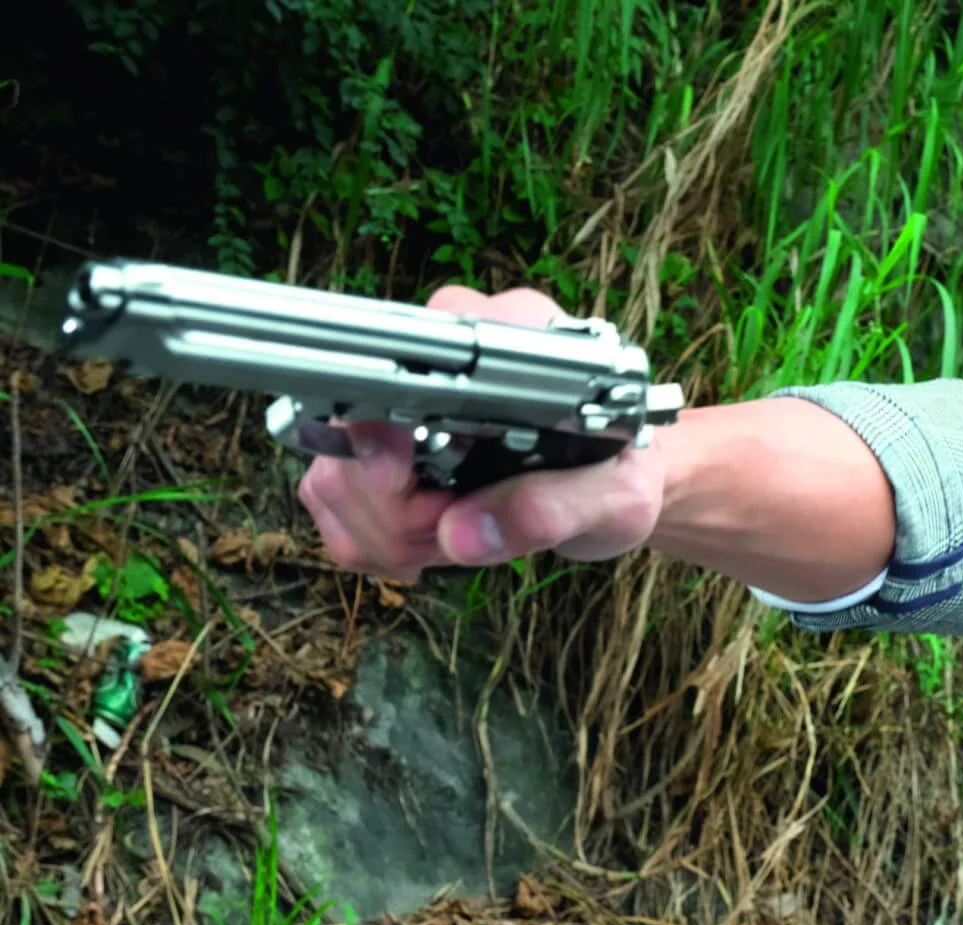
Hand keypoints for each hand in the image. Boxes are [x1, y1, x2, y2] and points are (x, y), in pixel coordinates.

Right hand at [295, 284, 671, 581]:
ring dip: (385, 532)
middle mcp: (437, 346)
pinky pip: (332, 497)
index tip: (408, 489)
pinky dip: (372, 538)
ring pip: (333, 474)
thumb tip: (462, 534)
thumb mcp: (616, 498)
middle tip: (460, 536)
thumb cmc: (620, 472)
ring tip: (456, 538)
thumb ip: (552, 509)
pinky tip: (427, 544)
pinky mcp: (378, 437)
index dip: (382, 435)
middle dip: (398, 512)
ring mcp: (395, 392)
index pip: (397, 361)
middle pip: (351, 434)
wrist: (611, 476)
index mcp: (503, 333)